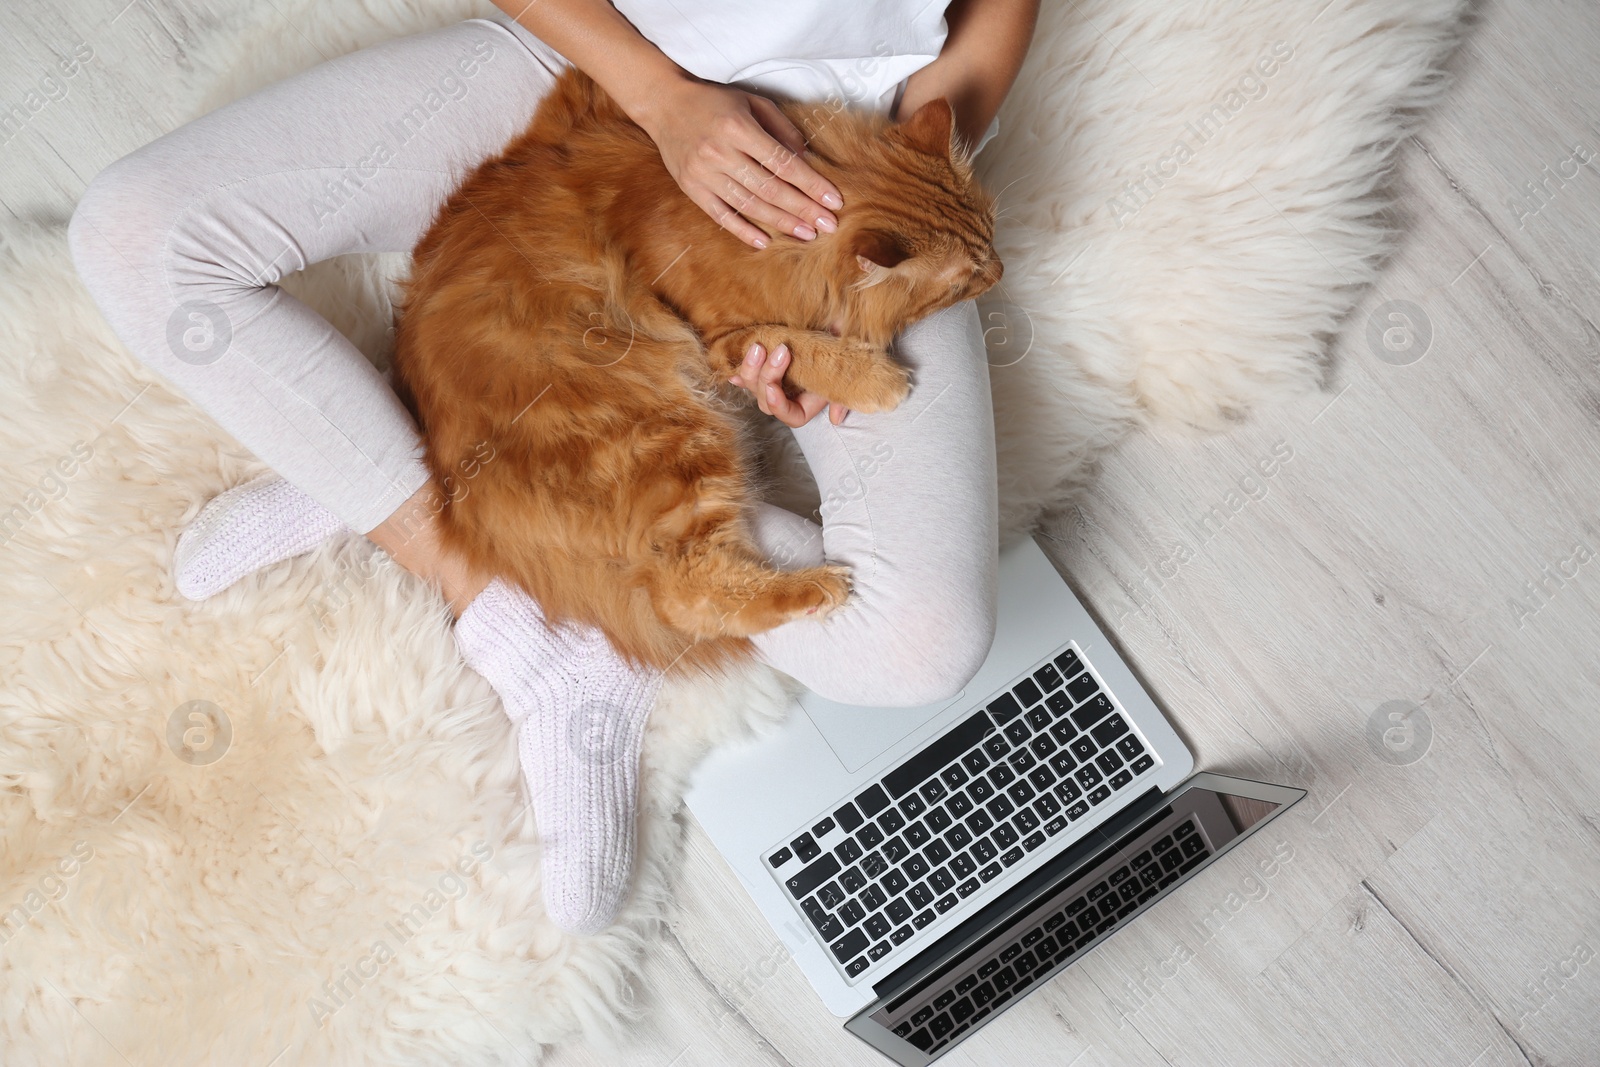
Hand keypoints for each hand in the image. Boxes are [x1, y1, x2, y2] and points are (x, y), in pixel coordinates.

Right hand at [638, 80, 844, 248]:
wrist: (664, 103)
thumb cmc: (714, 101)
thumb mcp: (752, 101)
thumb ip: (781, 127)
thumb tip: (806, 157)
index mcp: (738, 128)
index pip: (783, 163)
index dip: (811, 184)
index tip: (833, 200)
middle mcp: (720, 153)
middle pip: (770, 189)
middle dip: (803, 209)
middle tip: (828, 225)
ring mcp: (703, 173)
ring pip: (749, 205)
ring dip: (781, 223)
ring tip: (806, 235)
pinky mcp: (691, 188)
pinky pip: (721, 215)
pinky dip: (743, 230)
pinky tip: (765, 242)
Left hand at [727, 342, 848, 427]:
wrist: (832, 332)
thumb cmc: (843, 353)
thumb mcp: (849, 370)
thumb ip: (843, 395)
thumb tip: (836, 418)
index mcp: (806, 405)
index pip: (790, 416)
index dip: (779, 405)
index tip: (775, 389)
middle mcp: (786, 398)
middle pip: (766, 400)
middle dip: (768, 376)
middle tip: (779, 350)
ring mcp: (772, 384)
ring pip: (753, 386)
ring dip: (752, 369)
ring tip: (757, 346)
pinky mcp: (761, 369)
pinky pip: (745, 375)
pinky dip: (738, 372)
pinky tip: (731, 367)